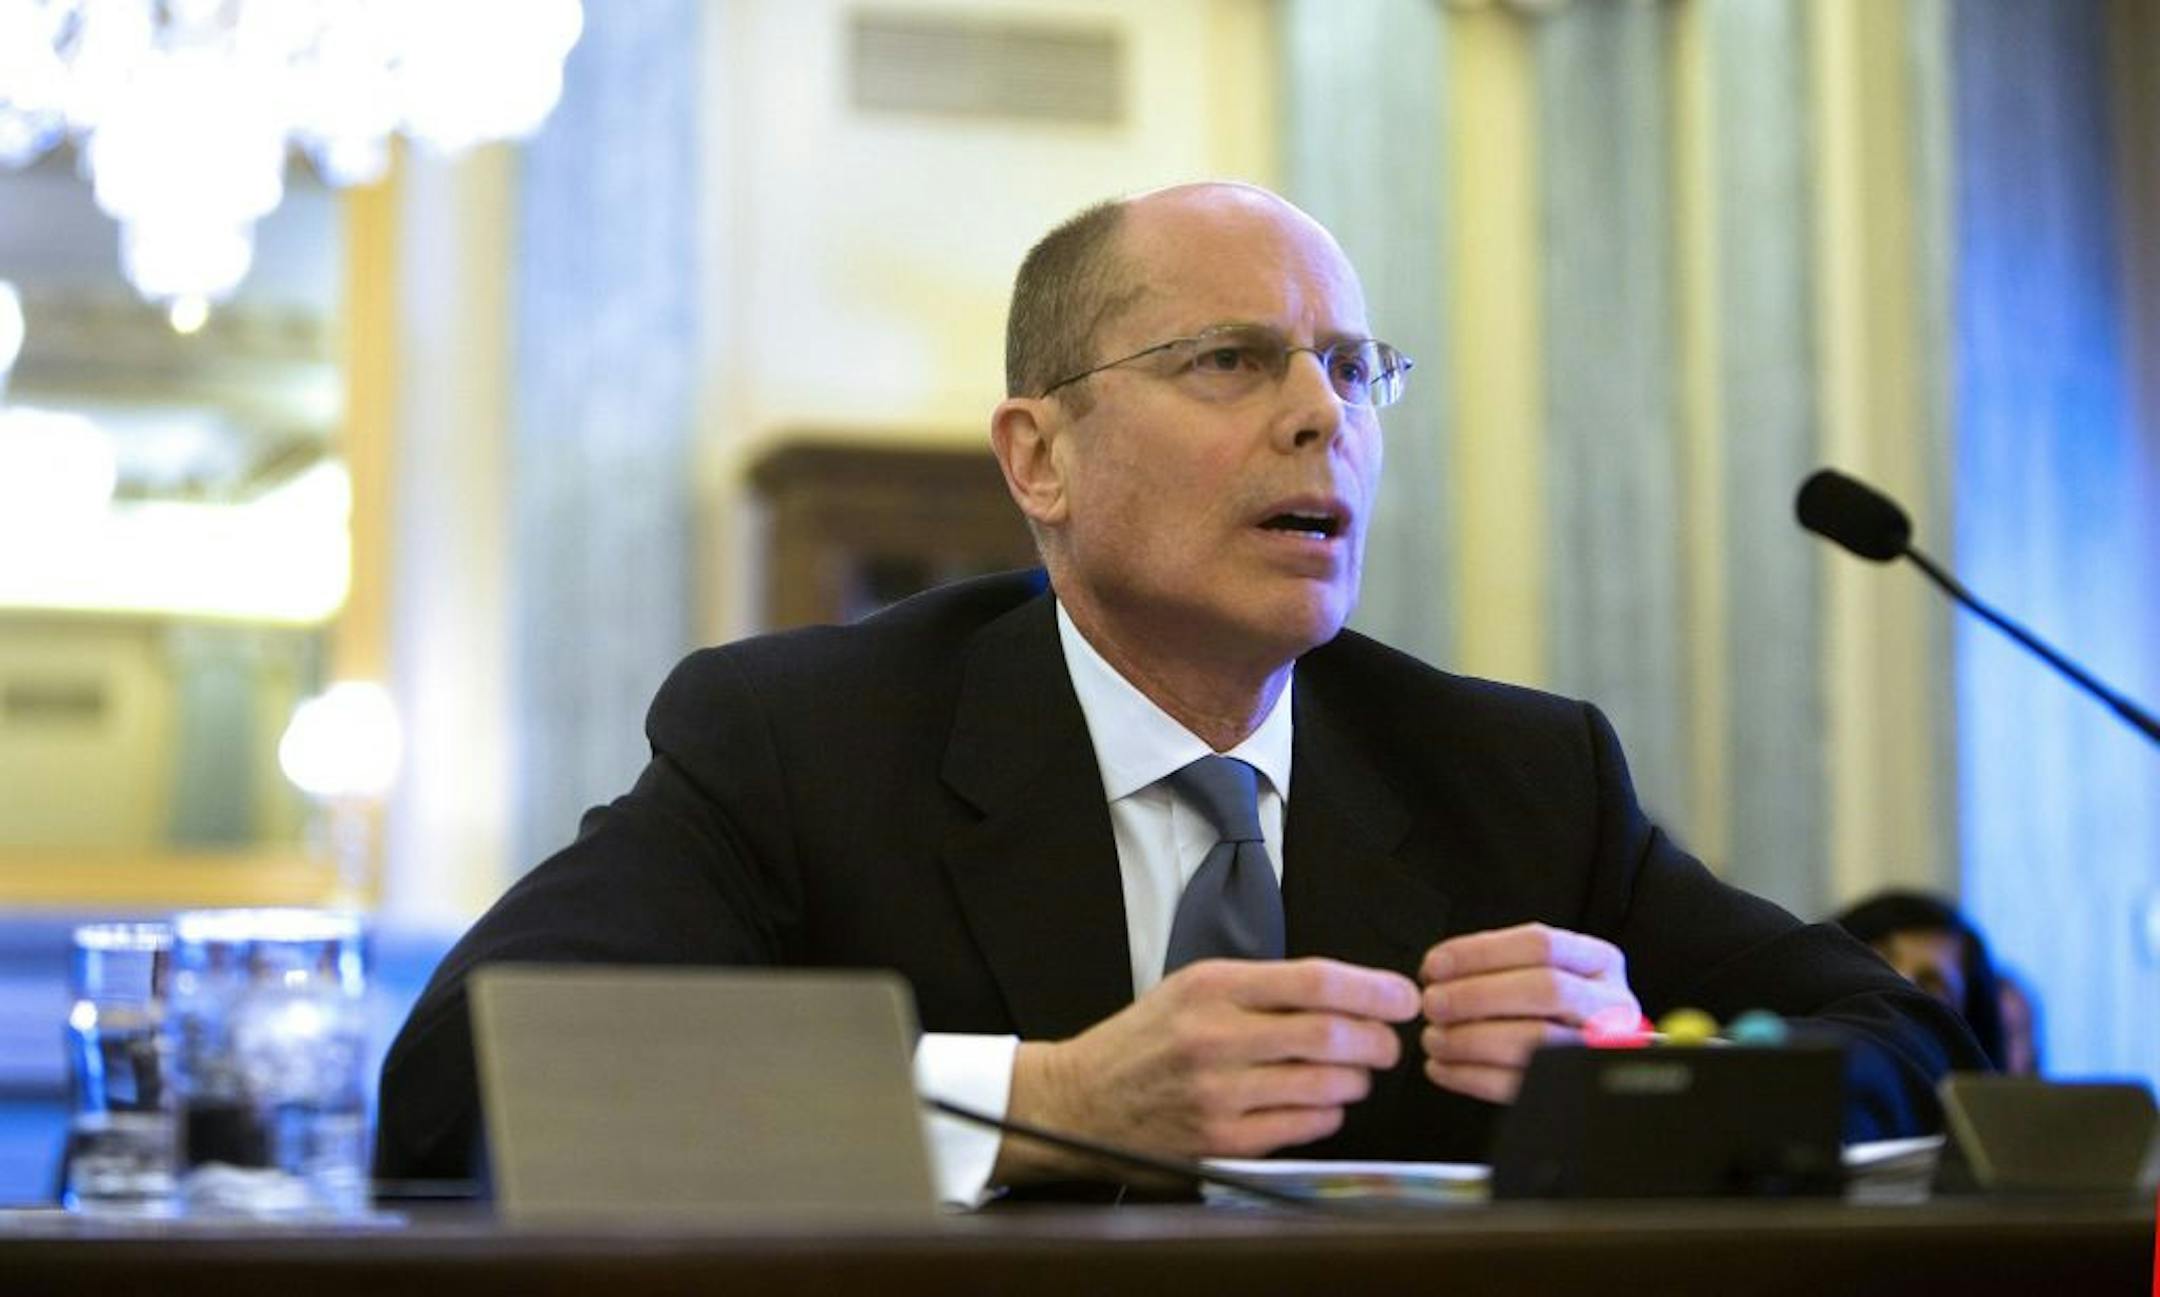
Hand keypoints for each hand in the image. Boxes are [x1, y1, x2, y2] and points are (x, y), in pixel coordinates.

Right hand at [995, 958, 1418, 1183]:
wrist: (1081, 1100)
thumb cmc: (1144, 1040)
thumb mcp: (1192, 987)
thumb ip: (1263, 987)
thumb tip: (1347, 992)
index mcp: (1213, 987)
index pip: (1316, 980)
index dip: (1373, 989)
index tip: (1402, 997)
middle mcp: (1217, 1038)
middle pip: (1331, 1034)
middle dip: (1378, 1040)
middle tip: (1388, 1042)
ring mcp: (1220, 1094)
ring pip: (1327, 1084)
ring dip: (1356, 1079)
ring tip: (1352, 1072)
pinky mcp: (1223, 1140)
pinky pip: (1306, 1125)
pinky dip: (1328, 1112)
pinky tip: (1318, 1100)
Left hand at [1418, 922, 1638, 1104]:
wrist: (1576, 1056)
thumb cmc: (1548, 1009)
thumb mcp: (1539, 972)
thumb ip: (1498, 964)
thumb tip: (1437, 970)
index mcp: (1599, 963)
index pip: (1541, 945)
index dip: (1480, 953)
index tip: (1435, 965)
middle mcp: (1608, 1005)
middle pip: (1545, 990)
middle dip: (1477, 995)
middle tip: (1433, 1002)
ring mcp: (1594, 1050)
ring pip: (1536, 1042)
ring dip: (1470, 1040)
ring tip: (1434, 1038)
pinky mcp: (1569, 1090)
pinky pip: (1520, 1086)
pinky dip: (1470, 1077)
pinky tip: (1443, 1067)